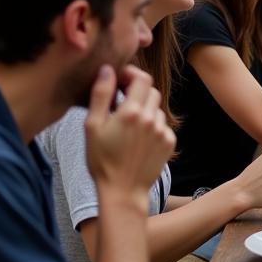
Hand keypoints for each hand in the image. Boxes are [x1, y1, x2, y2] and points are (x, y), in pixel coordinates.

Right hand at [85, 65, 175, 198]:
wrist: (123, 191)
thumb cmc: (102, 160)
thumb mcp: (92, 126)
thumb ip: (101, 94)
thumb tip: (107, 70)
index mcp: (132, 112)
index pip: (142, 78)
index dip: (131, 75)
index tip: (120, 81)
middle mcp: (152, 118)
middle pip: (151, 91)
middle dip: (137, 92)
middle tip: (122, 102)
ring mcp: (163, 131)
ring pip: (157, 108)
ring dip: (145, 110)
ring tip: (128, 125)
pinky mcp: (169, 143)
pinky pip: (162, 125)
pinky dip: (152, 126)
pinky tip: (138, 139)